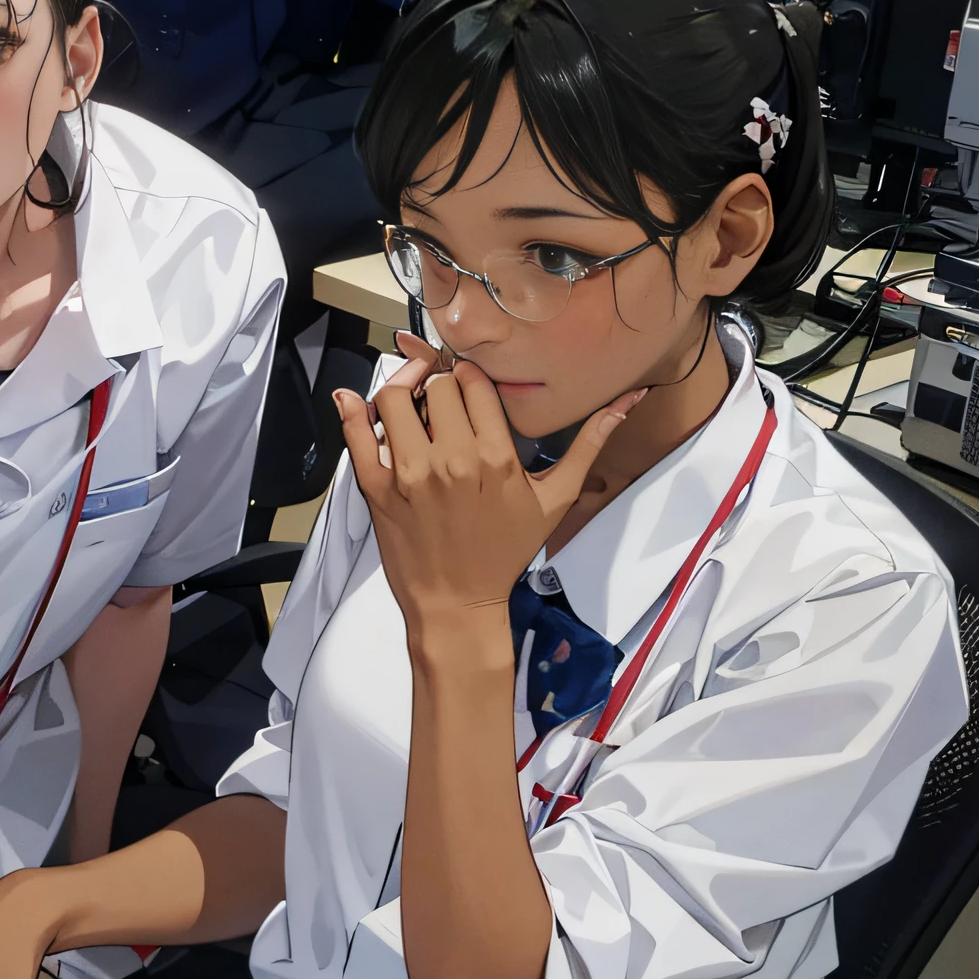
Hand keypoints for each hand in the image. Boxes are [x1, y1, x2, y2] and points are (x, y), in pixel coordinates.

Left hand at [333, 332, 643, 649]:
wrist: (457, 603)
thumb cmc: (504, 551)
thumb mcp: (555, 500)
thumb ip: (589, 444)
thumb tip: (627, 401)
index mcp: (496, 458)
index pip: (475, 382)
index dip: (470, 375)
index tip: (468, 384)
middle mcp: (452, 461)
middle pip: (437, 385)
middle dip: (438, 381)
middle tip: (440, 394)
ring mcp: (409, 475)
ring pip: (394, 398)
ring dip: (400, 389)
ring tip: (411, 400)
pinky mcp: (376, 489)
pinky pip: (356, 435)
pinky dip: (352, 411)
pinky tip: (356, 401)